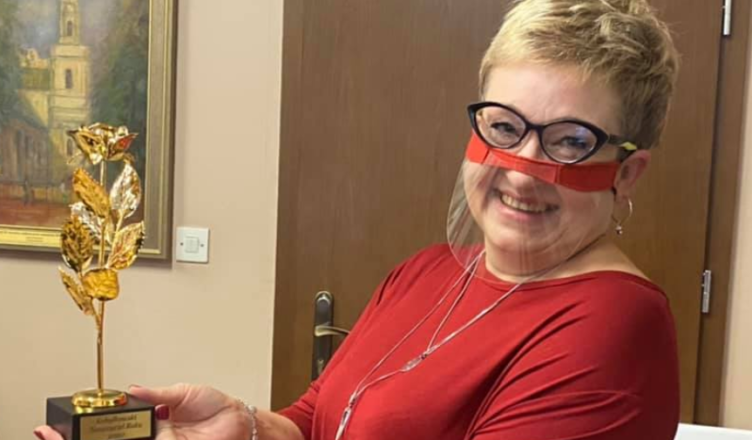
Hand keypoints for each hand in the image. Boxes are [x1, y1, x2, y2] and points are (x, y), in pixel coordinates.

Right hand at [34, 384, 251, 439]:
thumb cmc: (217, 406)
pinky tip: (123, 436)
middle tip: (49, 434)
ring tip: (65, 437)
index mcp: (152, 421)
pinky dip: (127, 439)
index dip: (88, 427)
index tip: (60, 424)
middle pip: (111, 439)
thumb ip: (155, 393)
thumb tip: (131, 389)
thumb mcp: (182, 392)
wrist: (239, 420)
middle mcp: (153, 437)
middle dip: (78, 437)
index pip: (112, 426)